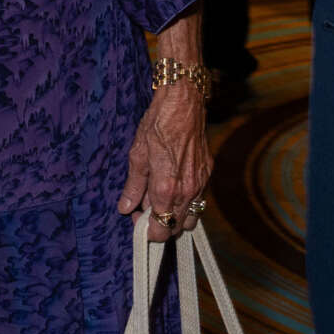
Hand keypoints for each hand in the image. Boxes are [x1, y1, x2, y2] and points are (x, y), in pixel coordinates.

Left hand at [117, 76, 211, 242]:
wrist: (184, 102)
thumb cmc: (158, 124)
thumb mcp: (137, 154)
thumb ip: (133, 185)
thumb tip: (125, 207)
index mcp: (166, 189)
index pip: (160, 230)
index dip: (146, 230)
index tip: (136, 218)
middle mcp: (188, 191)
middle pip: (176, 229)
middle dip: (160, 224)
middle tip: (145, 208)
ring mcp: (201, 184)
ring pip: (191, 218)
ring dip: (176, 216)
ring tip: (160, 199)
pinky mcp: (208, 174)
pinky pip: (199, 200)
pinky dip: (186, 201)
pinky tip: (173, 185)